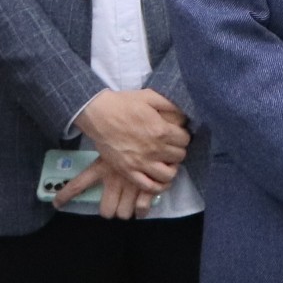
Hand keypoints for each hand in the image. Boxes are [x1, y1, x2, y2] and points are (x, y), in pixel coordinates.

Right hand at [75, 88, 189, 191]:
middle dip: (177, 150)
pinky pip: (149, 187)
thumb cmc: (123, 103)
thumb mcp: (149, 96)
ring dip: (171, 168)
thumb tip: (184, 115)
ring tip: (165, 161)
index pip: (185, 139)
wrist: (98, 114)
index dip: (182, 135)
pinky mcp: (129, 171)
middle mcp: (154, 149)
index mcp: (161, 130)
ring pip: (168, 175)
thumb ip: (170, 104)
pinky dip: (158, 186)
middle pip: (179, 156)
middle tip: (170, 146)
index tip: (176, 134)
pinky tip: (158, 179)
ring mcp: (141, 163)